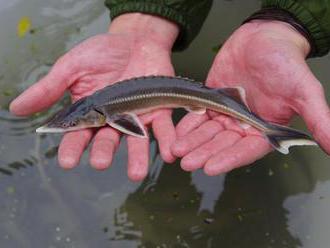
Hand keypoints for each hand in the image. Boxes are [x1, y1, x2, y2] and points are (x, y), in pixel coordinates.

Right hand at [10, 13, 178, 180]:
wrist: (135, 40)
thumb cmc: (102, 52)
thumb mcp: (72, 66)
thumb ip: (50, 88)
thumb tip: (16, 108)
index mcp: (90, 112)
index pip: (78, 134)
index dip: (73, 148)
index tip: (68, 162)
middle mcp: (113, 120)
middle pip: (107, 139)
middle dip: (104, 151)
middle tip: (100, 162)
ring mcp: (137, 117)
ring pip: (136, 140)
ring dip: (137, 157)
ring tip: (136, 174)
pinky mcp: (159, 111)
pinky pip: (164, 128)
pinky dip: (167, 140)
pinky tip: (169, 153)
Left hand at [172, 20, 329, 174]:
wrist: (264, 37)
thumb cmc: (286, 62)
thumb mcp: (304, 90)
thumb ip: (318, 119)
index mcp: (264, 129)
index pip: (245, 150)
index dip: (229, 159)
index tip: (211, 167)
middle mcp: (243, 125)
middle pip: (221, 144)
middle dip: (204, 153)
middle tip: (187, 162)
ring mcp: (226, 114)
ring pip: (207, 132)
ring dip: (192, 142)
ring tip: (176, 151)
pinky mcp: (212, 101)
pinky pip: (199, 115)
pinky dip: (188, 124)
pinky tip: (177, 133)